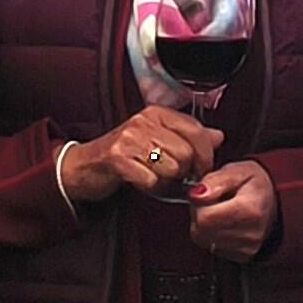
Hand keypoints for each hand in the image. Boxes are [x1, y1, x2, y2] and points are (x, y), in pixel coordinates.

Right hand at [60, 107, 222, 205]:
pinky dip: (149, 188)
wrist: (83, 167)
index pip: (196, 130)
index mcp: (156, 113)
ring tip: (154, 177)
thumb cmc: (123, 155)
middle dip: (185, 171)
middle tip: (174, 177)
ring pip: (171, 167)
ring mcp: (129, 138)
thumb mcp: (157, 140)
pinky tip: (141, 182)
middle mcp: (143, 121)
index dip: (206, 154)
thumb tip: (218, 136)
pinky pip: (151, 181)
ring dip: (166, 180)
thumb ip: (188, 137)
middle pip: (186, 152)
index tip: (202, 168)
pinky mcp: (118, 159)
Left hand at [187, 161, 277, 260]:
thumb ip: (215, 180)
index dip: (198, 204)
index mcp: (250, 211)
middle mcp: (250, 234)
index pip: (204, 218)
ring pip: (203, 240)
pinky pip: (212, 248)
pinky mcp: (242, 256)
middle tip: (214, 202)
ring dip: (205, 226)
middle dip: (200, 215)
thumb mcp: (238, 171)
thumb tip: (196, 195)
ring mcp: (247, 248)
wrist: (277, 202)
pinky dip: (213, 235)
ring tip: (220, 211)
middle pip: (200, 232)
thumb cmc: (256, 184)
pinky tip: (225, 223)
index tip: (208, 195)